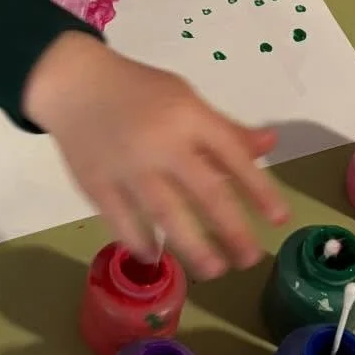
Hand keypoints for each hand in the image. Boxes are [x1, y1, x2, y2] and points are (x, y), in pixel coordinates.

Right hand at [23, 32, 287, 277]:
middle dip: (233, 230)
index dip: (260, 190)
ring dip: (194, 247)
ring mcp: (128, 168)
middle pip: (206, 193)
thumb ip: (226, 128)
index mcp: (189, 117)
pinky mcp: (97, 184)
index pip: (234, 156)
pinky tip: (156, 257)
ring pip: (166, 215)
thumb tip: (270, 144)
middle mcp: (162, 144)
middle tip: (251, 259)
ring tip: (214, 270)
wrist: (74, 84)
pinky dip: (141, 243)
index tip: (280, 219)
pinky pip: (124, 222)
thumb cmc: (138, 91)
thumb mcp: (186, 98)